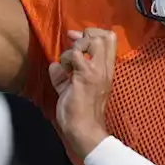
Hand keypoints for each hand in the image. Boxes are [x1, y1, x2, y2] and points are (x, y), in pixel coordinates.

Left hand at [50, 28, 117, 158]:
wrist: (84, 130)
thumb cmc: (80, 113)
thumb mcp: (73, 89)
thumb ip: (65, 76)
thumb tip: (54, 66)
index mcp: (105, 71)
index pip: (110, 40)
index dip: (94, 33)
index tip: (77, 39)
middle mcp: (104, 69)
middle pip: (105, 35)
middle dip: (85, 34)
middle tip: (73, 44)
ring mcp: (96, 71)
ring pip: (91, 40)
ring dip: (74, 48)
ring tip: (67, 65)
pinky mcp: (85, 75)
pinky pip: (75, 54)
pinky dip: (65, 59)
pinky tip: (62, 72)